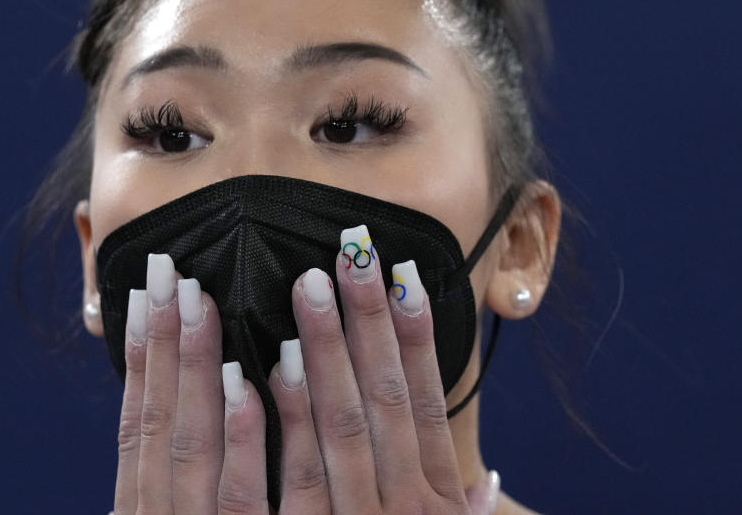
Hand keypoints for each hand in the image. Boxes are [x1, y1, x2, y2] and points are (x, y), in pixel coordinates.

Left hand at [111, 229, 498, 513]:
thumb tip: (486, 480)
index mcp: (441, 505)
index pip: (431, 401)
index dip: (418, 337)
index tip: (405, 276)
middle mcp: (407, 510)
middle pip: (387, 397)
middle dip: (369, 322)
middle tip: (352, 251)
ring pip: (340, 426)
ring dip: (323, 353)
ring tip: (308, 287)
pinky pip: (292, 479)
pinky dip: (275, 422)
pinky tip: (256, 370)